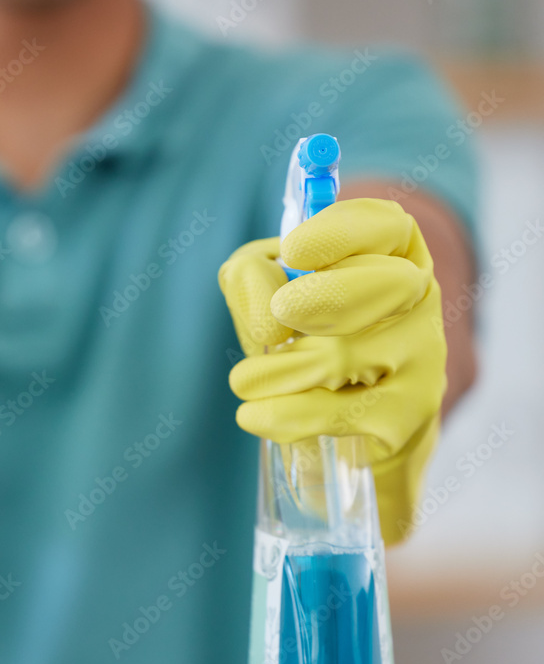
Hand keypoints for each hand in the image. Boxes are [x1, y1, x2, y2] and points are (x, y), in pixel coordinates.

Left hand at [218, 198, 445, 540]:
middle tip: (281, 312)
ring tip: (243, 381)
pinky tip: (252, 413)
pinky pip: (341, 411)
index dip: (342, 232)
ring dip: (282, 369)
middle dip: (331, 295)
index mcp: (391, 257)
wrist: (348, 435)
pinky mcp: (406, 417)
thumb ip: (250, 276)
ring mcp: (421, 361)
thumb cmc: (302, 346)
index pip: (388, 228)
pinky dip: (286, 412)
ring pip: (350, 354)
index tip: (292, 250)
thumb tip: (262, 298)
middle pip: (390, 285)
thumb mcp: (265, 298)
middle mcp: (418, 303)